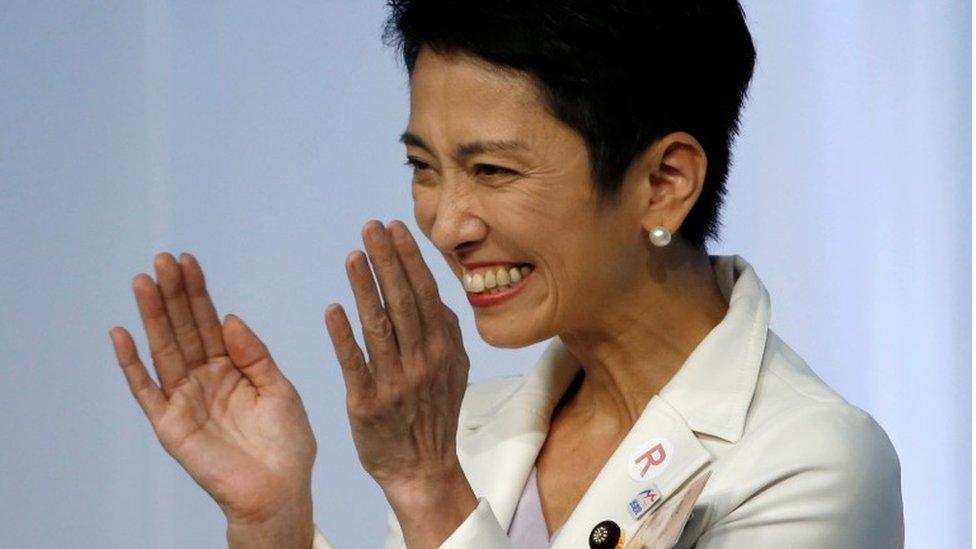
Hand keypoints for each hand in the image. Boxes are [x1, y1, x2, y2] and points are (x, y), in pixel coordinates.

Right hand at [110, 253, 315, 547]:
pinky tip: (121, 333)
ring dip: (152, 316)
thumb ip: (254, 354)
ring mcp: (184, 399)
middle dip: (173, 294)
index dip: (199, 292)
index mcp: (232, 368)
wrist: (279, 491)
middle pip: (184, 328)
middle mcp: (204, 379)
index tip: (188, 260)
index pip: (210, 321)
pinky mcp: (170, 424)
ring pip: (164, 349)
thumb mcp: (279, 389)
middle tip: (162, 259)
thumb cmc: (286, 444)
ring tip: (143, 281)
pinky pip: (146, 390)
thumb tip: (228, 317)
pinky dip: (132, 364)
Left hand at [324, 220, 476, 547]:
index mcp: (444, 349)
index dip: (409, 259)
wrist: (423, 468)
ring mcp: (396, 382)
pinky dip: (344, 336)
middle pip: (403, 302)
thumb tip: (433, 295)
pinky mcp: (368, 404)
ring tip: (354, 255)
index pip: (424, 294)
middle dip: (388, 260)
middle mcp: (422, 361)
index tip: (394, 228)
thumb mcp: (453, 371)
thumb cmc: (433, 414)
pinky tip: (333, 310)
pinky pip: (355, 364)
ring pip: (379, 326)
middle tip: (371, 227)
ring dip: (366, 288)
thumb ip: (445, 333)